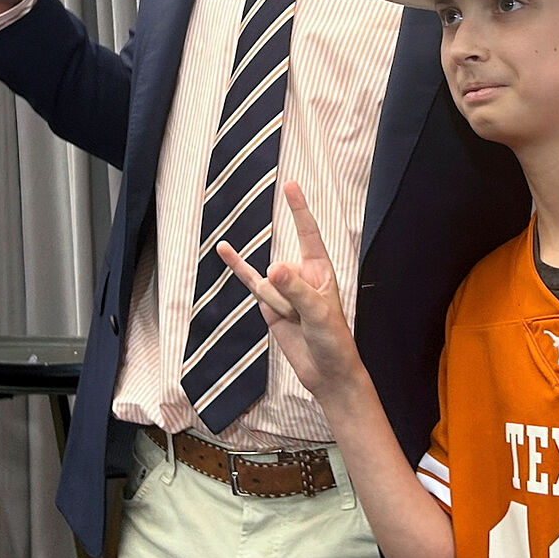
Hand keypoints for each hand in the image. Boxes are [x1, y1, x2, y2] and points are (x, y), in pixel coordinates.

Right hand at [217, 182, 365, 400]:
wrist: (325, 373)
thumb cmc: (334, 340)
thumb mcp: (320, 314)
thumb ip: (295, 289)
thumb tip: (270, 268)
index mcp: (321, 270)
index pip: (308, 232)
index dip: (299, 209)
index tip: (290, 184)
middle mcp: (301, 274)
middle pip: (281, 270)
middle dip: (288, 295)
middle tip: (307, 318)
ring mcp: (282, 288)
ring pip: (267, 286)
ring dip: (279, 307)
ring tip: (297, 325)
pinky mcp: (268, 303)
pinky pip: (250, 284)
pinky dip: (236, 266)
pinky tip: (224, 249)